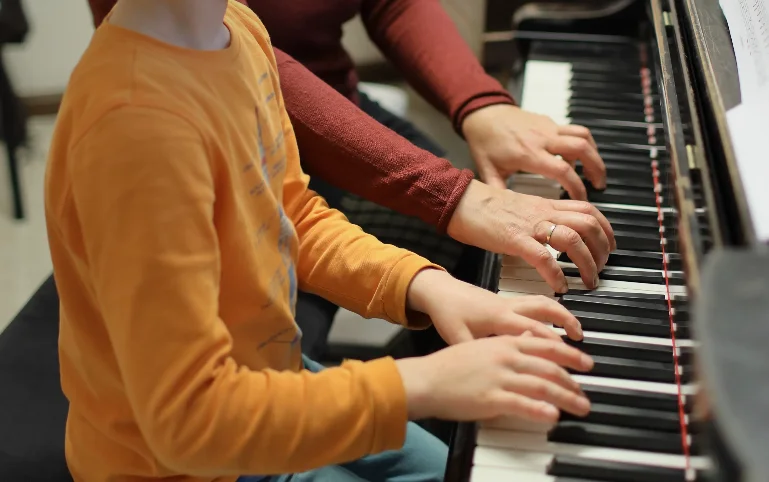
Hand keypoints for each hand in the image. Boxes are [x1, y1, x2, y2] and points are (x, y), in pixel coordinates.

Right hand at [396, 336, 592, 421]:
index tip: (584, 362)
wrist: (426, 379)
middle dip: (573, 379)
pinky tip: (553, 416)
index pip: (545, 345)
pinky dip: (541, 410)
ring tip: (580, 407)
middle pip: (550, 366)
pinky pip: (523, 404)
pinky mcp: (491, 398)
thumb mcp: (482, 345)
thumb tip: (529, 338)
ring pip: (543, 385)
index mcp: (504, 343)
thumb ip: (507, 343)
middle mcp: (506, 357)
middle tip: (586, 390)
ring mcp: (499, 377)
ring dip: (566, 397)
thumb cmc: (450, 365)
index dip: (569, 354)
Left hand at [407, 269, 582, 342]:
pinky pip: (535, 302)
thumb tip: (493, 371)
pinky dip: (551, 309)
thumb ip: (478, 353)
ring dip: (562, 314)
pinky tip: (556, 321)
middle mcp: (508, 307)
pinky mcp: (507, 300)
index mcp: (499, 318)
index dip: (553, 344)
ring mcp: (509, 301)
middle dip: (567, 326)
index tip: (568, 359)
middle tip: (582, 343)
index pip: (534, 331)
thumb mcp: (458, 338)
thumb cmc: (448, 314)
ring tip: (577, 330)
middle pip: (546, 312)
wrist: (439, 291)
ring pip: (543, 303)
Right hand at [447, 180, 615, 291]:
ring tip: (588, 280)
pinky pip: (543, 256)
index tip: (608, 246)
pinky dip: (556, 274)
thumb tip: (548, 233)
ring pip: (573, 238)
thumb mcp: (519, 207)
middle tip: (601, 268)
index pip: (588, 210)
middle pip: (588, 223)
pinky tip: (560, 286)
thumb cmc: (482, 206)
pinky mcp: (513, 239)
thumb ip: (536, 217)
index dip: (605, 229)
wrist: (459, 199)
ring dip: (586, 262)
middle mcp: (543, 212)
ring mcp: (530, 225)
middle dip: (602, 248)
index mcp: (545, 204)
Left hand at [462, 104, 605, 199]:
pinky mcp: (550, 121)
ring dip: (594, 154)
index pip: (562, 171)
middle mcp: (543, 138)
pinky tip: (580, 157)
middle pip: (582, 149)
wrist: (483, 113)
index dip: (576, 187)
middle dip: (596, 168)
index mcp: (529, 154)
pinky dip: (584, 142)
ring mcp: (548, 128)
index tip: (581, 199)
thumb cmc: (484, 142)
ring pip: (583, 136)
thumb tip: (506, 215)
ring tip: (595, 172)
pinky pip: (575, 130)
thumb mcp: (488, 171)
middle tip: (599, 185)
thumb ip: (499, 192)